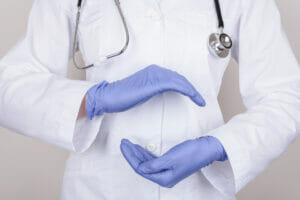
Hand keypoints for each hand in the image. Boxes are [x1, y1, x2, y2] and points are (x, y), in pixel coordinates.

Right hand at [86, 64, 205, 118]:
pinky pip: (176, 85)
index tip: (193, 96)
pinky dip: (188, 91)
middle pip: (179, 78)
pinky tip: (193, 98)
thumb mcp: (142, 92)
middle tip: (200, 99)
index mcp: (153, 71)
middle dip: (192, 89)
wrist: (110, 97)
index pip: (174, 78)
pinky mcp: (154, 83)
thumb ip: (153, 89)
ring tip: (200, 101)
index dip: (186, 87)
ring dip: (192, 91)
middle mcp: (156, 70)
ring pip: (180, 81)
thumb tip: (163, 92)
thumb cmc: (123, 97)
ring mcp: (155, 75)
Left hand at [120, 136, 226, 187]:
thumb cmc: (191, 153)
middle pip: (142, 166)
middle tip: (123, 142)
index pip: (140, 169)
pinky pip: (152, 160)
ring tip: (128, 143)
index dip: (130, 157)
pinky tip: (139, 148)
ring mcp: (166, 170)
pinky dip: (145, 153)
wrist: (206, 149)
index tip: (123, 146)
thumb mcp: (170, 159)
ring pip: (146, 162)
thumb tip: (140, 168)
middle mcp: (163, 177)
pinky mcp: (169, 164)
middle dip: (131, 154)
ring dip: (137, 153)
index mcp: (163, 178)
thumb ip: (153, 165)